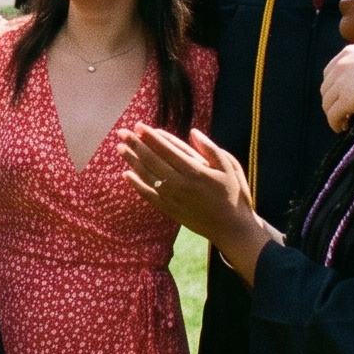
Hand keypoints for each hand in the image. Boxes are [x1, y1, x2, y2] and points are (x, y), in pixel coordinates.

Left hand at [118, 125, 276, 278]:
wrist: (232, 228)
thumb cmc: (233, 194)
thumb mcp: (229, 167)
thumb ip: (210, 149)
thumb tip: (192, 132)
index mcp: (195, 170)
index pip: (166, 149)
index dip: (151, 137)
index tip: (139, 126)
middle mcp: (180, 184)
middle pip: (152, 160)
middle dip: (135, 145)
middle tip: (122, 133)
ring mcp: (173, 198)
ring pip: (147, 176)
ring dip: (132, 161)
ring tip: (120, 149)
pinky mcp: (170, 210)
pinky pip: (148, 195)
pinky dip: (136, 185)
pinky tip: (126, 174)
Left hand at [320, 44, 353, 132]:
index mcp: (348, 53)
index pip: (329, 72)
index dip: (332, 87)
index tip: (339, 97)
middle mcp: (341, 65)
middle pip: (326, 88)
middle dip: (332, 101)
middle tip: (341, 112)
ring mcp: (342, 82)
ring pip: (327, 103)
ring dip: (333, 114)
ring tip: (342, 122)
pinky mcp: (347, 99)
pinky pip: (333, 115)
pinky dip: (335, 123)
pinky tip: (342, 127)